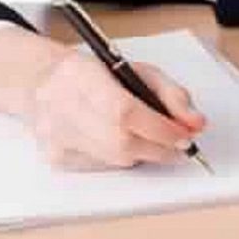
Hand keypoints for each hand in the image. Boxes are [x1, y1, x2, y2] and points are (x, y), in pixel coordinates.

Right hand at [29, 53, 205, 170]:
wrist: (42, 84)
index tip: (185, 137)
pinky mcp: (57, 158)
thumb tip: (196, 123)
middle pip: (123, 144)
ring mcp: (58, 138)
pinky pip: (103, 167)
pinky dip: (120, 158)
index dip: (162, 130)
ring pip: (117, 160)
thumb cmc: (94, 76)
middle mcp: (66, 110)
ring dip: (142, 153)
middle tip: (177, 145)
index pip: (127, 113)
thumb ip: (172, 95)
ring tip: (147, 137)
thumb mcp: (139, 71)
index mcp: (86, 80)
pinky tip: (116, 141)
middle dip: (160, 148)